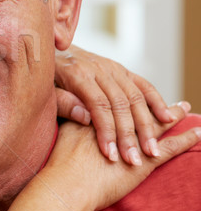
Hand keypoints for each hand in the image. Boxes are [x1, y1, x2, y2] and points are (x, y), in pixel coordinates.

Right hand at [46, 102, 200, 210]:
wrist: (64, 182)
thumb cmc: (57, 156)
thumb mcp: (55, 120)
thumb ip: (66, 106)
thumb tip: (82, 106)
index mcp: (99, 106)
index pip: (123, 93)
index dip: (138, 95)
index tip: (144, 98)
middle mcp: (119, 122)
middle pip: (140, 106)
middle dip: (158, 106)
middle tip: (178, 105)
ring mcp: (131, 136)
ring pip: (155, 122)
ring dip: (173, 117)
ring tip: (187, 113)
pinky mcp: (143, 159)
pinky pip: (170, 146)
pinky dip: (184, 139)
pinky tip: (196, 134)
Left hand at [55, 45, 178, 164]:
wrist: (48, 50)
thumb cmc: (44, 77)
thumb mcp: (45, 89)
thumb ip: (63, 102)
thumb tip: (86, 118)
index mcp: (77, 74)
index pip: (99, 106)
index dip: (107, 132)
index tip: (111, 156)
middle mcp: (98, 69)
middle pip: (120, 104)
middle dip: (129, 135)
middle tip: (134, 160)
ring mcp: (111, 67)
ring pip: (135, 97)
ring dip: (146, 125)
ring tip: (151, 150)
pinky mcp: (119, 69)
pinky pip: (142, 84)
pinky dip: (156, 100)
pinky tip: (166, 119)